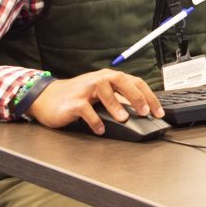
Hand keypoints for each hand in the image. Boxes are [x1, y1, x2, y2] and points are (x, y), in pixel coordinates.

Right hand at [26, 69, 163, 134]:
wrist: (47, 98)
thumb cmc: (78, 96)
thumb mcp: (101, 94)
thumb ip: (119, 98)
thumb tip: (142, 112)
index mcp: (109, 77)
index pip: (135, 82)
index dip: (149, 96)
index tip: (158, 112)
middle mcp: (99, 79)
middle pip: (121, 81)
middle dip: (136, 96)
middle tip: (145, 112)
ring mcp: (85, 89)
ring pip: (104, 91)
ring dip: (115, 105)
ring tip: (124, 119)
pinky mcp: (73, 102)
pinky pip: (86, 109)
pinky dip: (94, 120)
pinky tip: (100, 129)